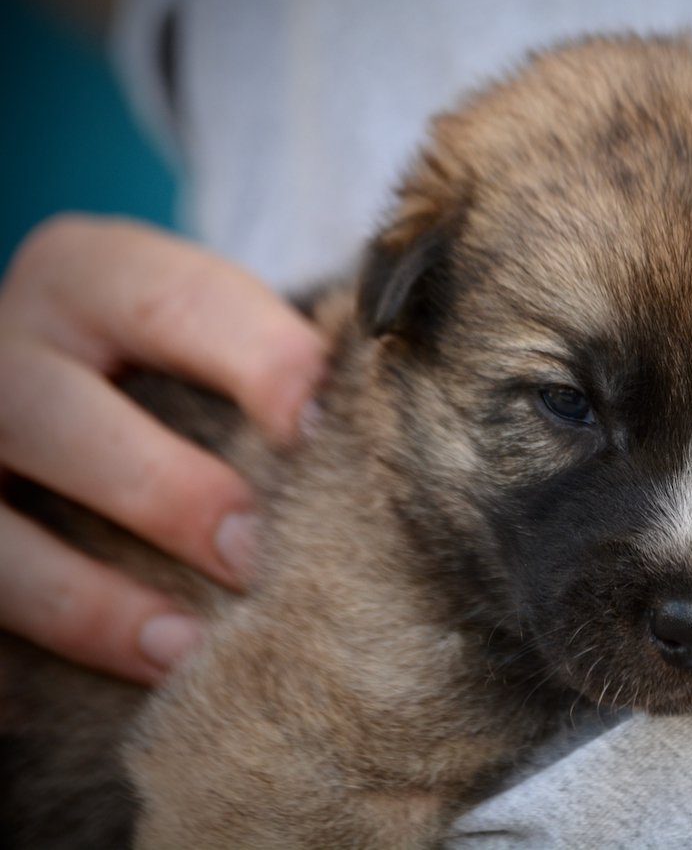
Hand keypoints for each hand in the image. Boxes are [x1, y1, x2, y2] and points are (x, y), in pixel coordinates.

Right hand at [0, 215, 326, 683]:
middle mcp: (6, 350)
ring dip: (92, 598)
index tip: (321, 431)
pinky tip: (131, 676)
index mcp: (87, 276)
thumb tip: (390, 411)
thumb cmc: (186, 373)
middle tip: (255, 553)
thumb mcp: (219, 337)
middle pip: (55, 413)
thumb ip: (282, 362)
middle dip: (164, 490)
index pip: (171, 302)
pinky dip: (46, 645)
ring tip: (190, 648)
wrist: (88, 400)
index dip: (254, 362)